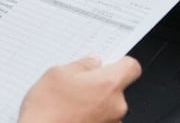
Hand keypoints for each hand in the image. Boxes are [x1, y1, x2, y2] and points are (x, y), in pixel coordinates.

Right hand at [18, 55, 140, 122]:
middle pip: (117, 88)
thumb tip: (92, 62)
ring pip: (108, 105)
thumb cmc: (47, 109)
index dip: (121, 62)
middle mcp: (116, 106)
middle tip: (77, 83)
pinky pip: (101, 119)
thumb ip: (81, 65)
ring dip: (94, 102)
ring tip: (69, 102)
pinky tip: (71, 114)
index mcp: (108, 84)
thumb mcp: (57, 74)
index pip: (132, 67)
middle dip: (99, 84)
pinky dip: (90, 116)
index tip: (109, 62)